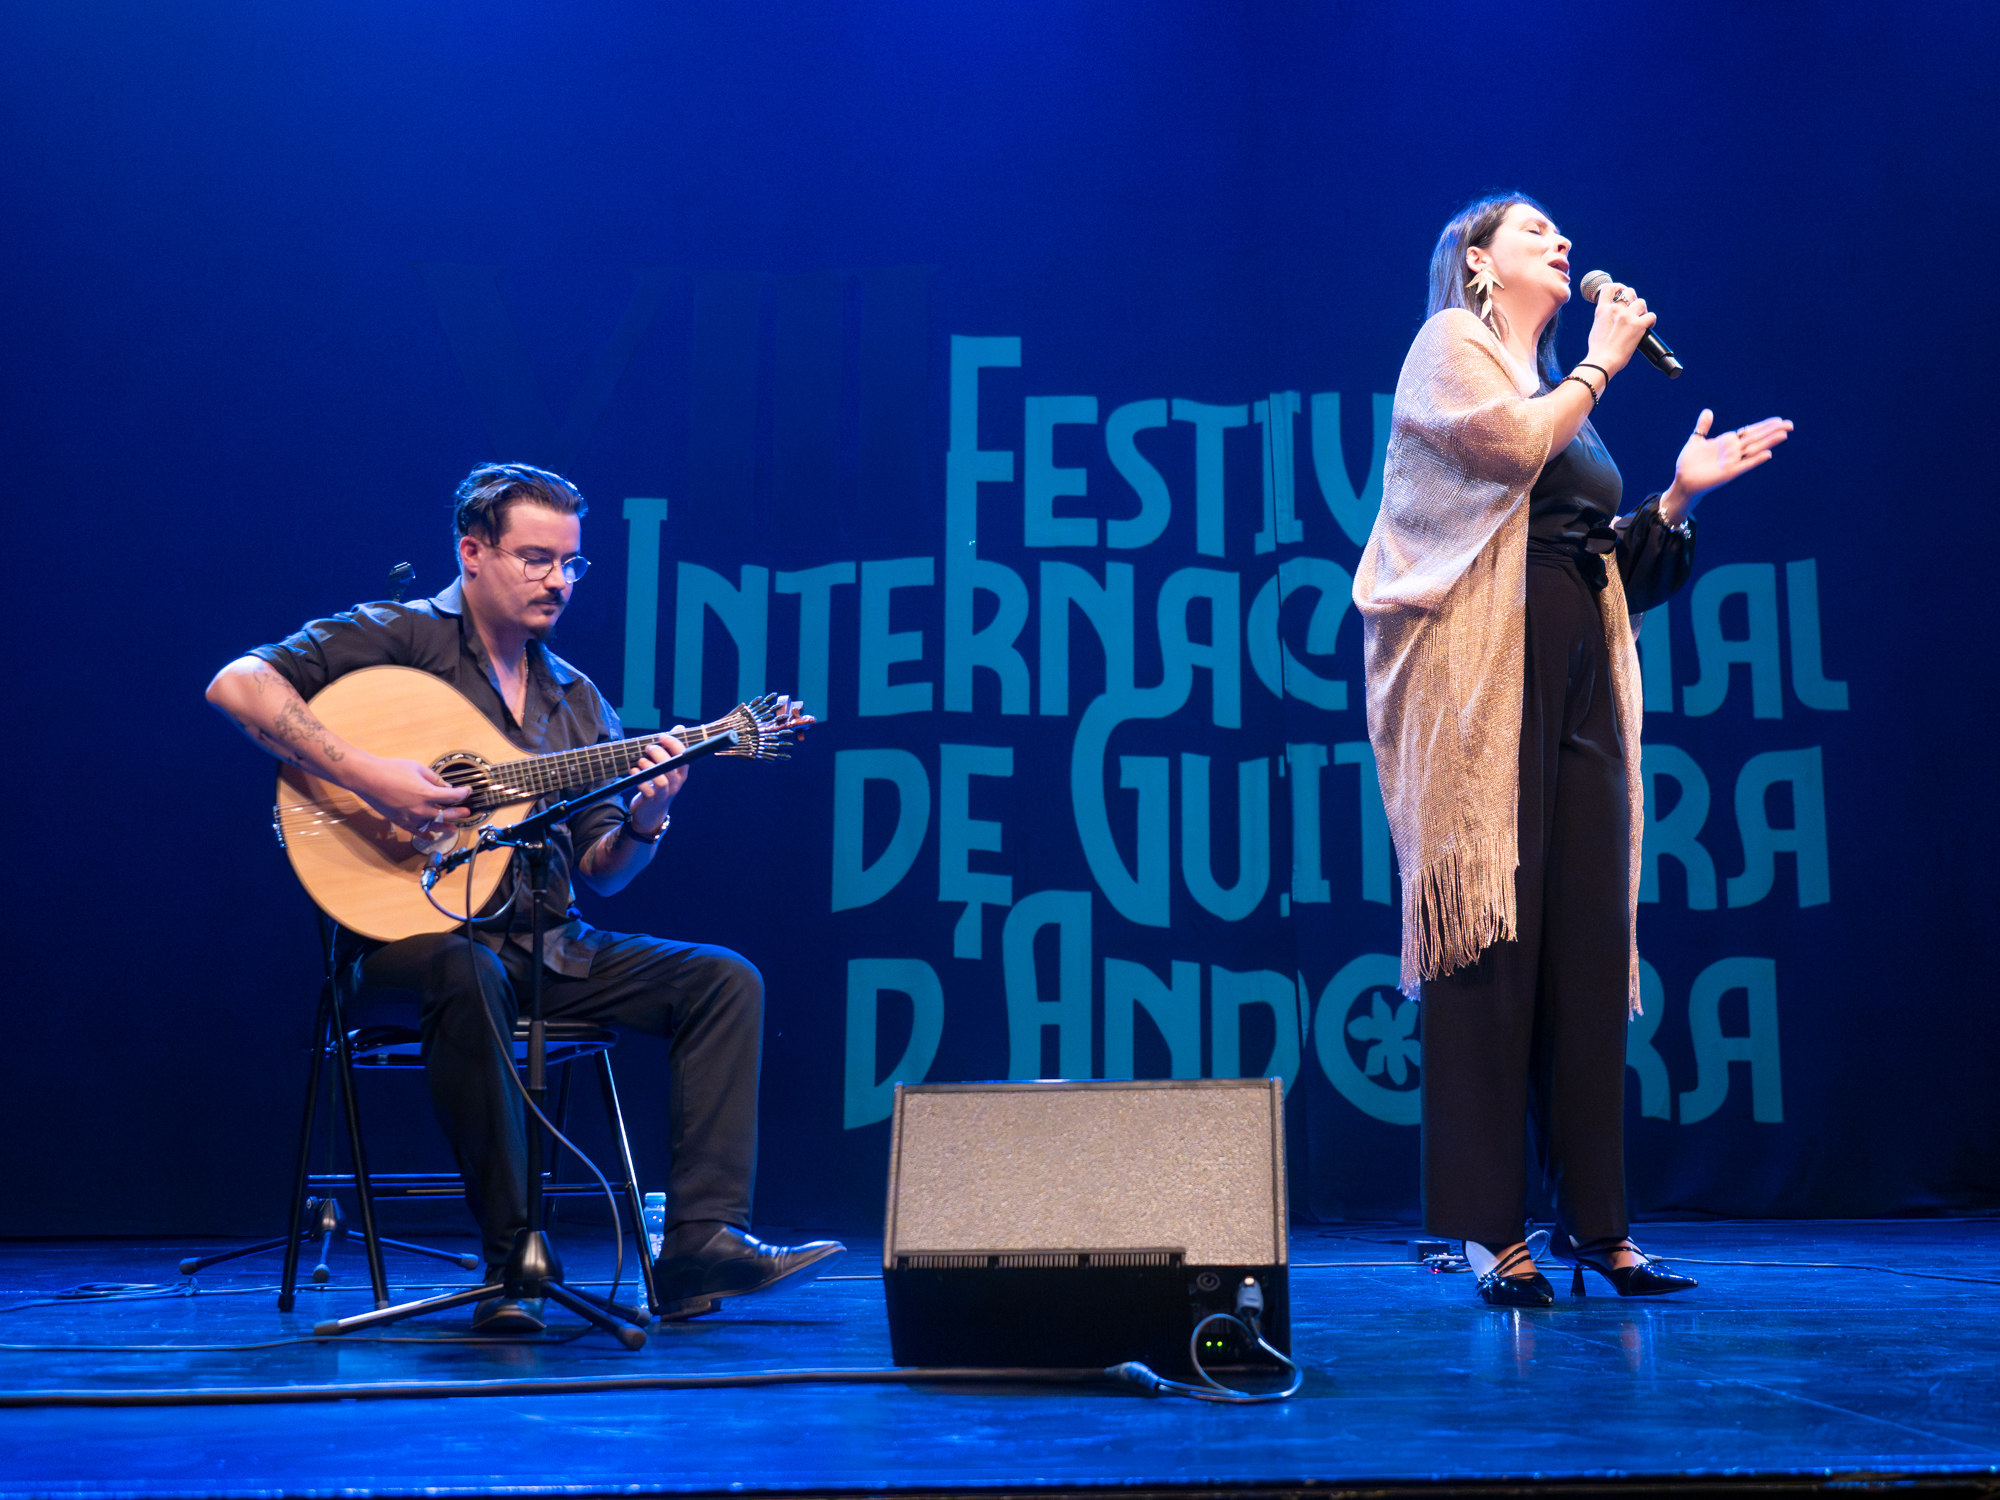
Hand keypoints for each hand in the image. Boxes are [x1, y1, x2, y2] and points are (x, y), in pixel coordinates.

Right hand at [352, 756, 469, 837]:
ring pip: (433, 826)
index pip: (452, 797)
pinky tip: (431, 836)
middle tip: (466, 812)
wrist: (368, 779)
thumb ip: (434, 778)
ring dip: (445, 827)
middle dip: (459, 813)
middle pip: (447, 814)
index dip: (463, 794)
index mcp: (427, 793)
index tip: (467, 792)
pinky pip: (417, 832)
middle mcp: (422, 809)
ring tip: (453, 829)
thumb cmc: (392, 769)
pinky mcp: (401, 822)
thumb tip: (446, 785)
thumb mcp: (418, 768)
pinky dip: (426, 835)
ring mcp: (411, 817)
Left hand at [627, 735, 687, 837]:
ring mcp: (664, 793)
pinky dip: (639, 780)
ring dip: (649, 767)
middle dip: (659, 754)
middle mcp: (675, 783)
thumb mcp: (667, 768)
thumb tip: (679, 727)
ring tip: (640, 761)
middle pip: (672, 767)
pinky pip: (647, 790)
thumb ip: (671, 748)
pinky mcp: (651, 801)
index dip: (674, 744)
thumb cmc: (659, 785)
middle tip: (648, 748)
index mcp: (680, 773)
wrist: (651, 814)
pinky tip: (633, 772)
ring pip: (662, 780)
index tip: (661, 736)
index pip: (684, 756)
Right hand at [1583, 280, 1655, 378]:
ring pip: (1642, 302)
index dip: (1617, 287)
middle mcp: (1615, 309)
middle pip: (1629, 292)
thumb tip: (1612, 318)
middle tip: (1633, 312)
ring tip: (1640, 320)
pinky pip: (1651, 316)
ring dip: (1642, 311)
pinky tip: (1647, 328)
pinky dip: (1651, 321)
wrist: (1602, 361)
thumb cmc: (1598, 350)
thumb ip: (1604, 318)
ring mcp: (1627, 316)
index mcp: (1602, 310)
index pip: (1608, 287)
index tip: (1619, 294)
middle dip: (1633, 300)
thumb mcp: (1596, 328)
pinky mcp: (1638, 325)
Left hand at [1663, 410, 1793, 517]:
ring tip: (1784, 434)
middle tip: (1790, 425)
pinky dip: (1756, 459)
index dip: (1763, 425)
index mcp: (1727, 442)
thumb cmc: (1689, 463)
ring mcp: (1733, 461)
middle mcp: (1733, 451)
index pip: (1749, 431)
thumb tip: (1707, 411)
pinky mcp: (1729, 472)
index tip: (1778, 419)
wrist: (1682, 480)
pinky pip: (1745, 465)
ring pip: (1755, 449)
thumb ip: (1703, 427)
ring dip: (1769, 442)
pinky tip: (1768, 454)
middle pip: (1756, 438)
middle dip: (1772, 431)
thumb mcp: (1696, 440)